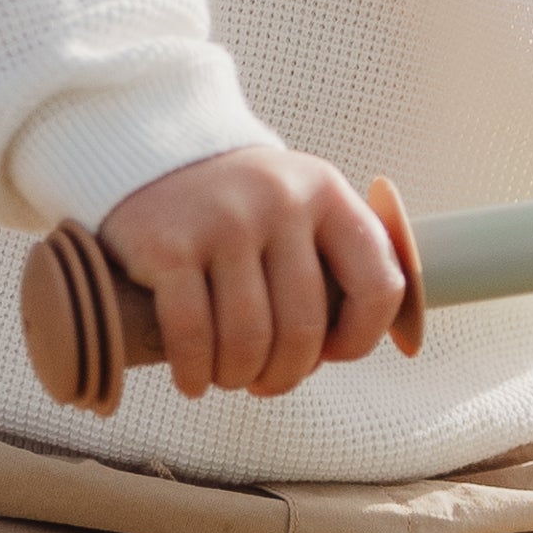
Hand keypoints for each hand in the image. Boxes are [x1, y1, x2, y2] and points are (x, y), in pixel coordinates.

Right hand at [96, 146, 408, 399]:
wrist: (153, 150)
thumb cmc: (240, 200)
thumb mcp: (301, 203)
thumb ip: (339, 256)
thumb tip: (378, 338)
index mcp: (327, 194)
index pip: (378, 285)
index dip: (360, 339)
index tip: (331, 355)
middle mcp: (280, 202)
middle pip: (303, 328)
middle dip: (285, 374)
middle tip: (265, 382)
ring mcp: (222, 222)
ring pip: (246, 340)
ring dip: (238, 377)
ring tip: (229, 379)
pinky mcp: (167, 245)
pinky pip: (191, 335)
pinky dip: (194, 373)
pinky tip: (193, 381)